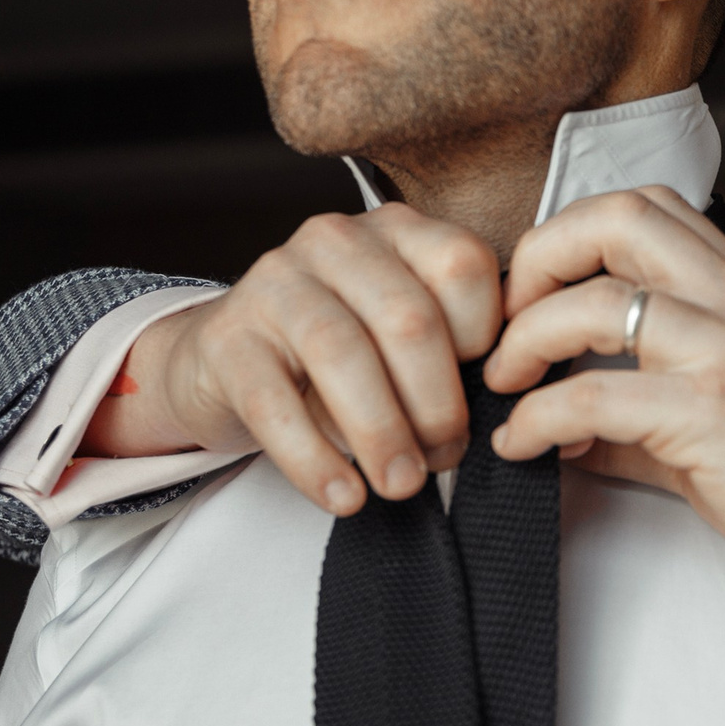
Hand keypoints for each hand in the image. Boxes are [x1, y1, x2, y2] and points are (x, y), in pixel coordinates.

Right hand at [88, 204, 502, 514]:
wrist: (230, 361)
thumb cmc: (338, 355)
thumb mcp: (400, 338)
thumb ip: (451, 354)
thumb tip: (497, 416)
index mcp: (396, 231)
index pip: (462, 265)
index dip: (484, 338)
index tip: (481, 393)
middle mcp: (335, 241)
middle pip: (407, 318)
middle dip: (436, 402)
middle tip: (444, 458)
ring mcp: (274, 281)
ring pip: (341, 352)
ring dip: (381, 431)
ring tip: (401, 484)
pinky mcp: (227, 337)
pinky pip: (273, 401)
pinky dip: (314, 458)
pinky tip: (343, 494)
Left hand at [486, 187, 724, 639]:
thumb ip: (641, 410)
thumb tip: (558, 422)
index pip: (644, 207)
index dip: (568, 239)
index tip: (533, 300)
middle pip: (614, 218)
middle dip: (537, 261)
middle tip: (507, 327)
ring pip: (594, 301)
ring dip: (524, 344)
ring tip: (507, 389)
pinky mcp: (718, 413)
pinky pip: (595, 393)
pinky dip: (538, 418)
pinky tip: (528, 444)